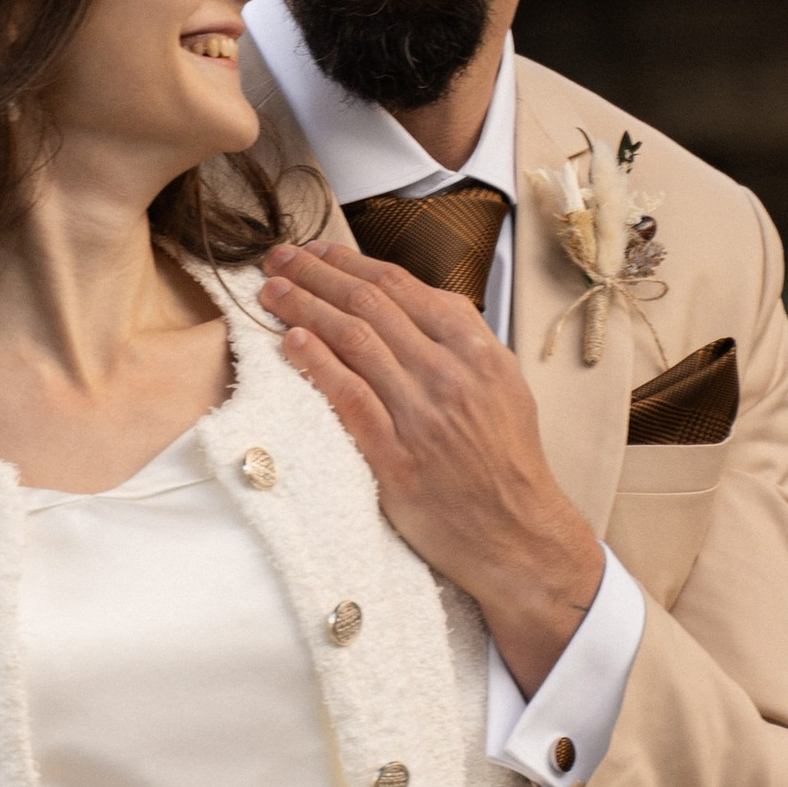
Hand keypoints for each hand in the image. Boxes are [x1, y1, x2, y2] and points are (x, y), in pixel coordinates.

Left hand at [257, 242, 603, 691]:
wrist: (517, 534)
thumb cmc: (506, 462)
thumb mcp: (504, 386)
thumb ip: (462, 343)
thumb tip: (413, 305)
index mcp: (476, 349)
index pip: (401, 286)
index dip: (350, 262)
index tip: (316, 252)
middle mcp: (449, 373)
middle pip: (368, 304)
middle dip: (315, 274)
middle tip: (277, 258)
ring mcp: (421, 414)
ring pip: (352, 340)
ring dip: (303, 308)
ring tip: (269, 293)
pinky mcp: (397, 457)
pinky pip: (348, 397)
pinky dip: (316, 364)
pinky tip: (290, 343)